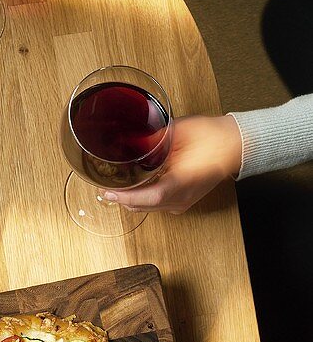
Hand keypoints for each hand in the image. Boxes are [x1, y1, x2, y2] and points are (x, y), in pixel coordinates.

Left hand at [103, 114, 242, 212]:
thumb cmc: (214, 136)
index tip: (107, 191)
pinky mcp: (183, 201)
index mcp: (181, 184)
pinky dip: (143, 199)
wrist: (236, 144)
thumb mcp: (179, 132)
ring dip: (132, 200)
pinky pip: (157, 205)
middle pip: (143, 207)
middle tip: (105, 187)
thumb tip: (131, 142)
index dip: (124, 196)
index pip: (146, 198)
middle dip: (122, 199)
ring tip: (116, 188)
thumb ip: (153, 140)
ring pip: (148, 209)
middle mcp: (181, 199)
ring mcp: (182, 203)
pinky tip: (136, 188)